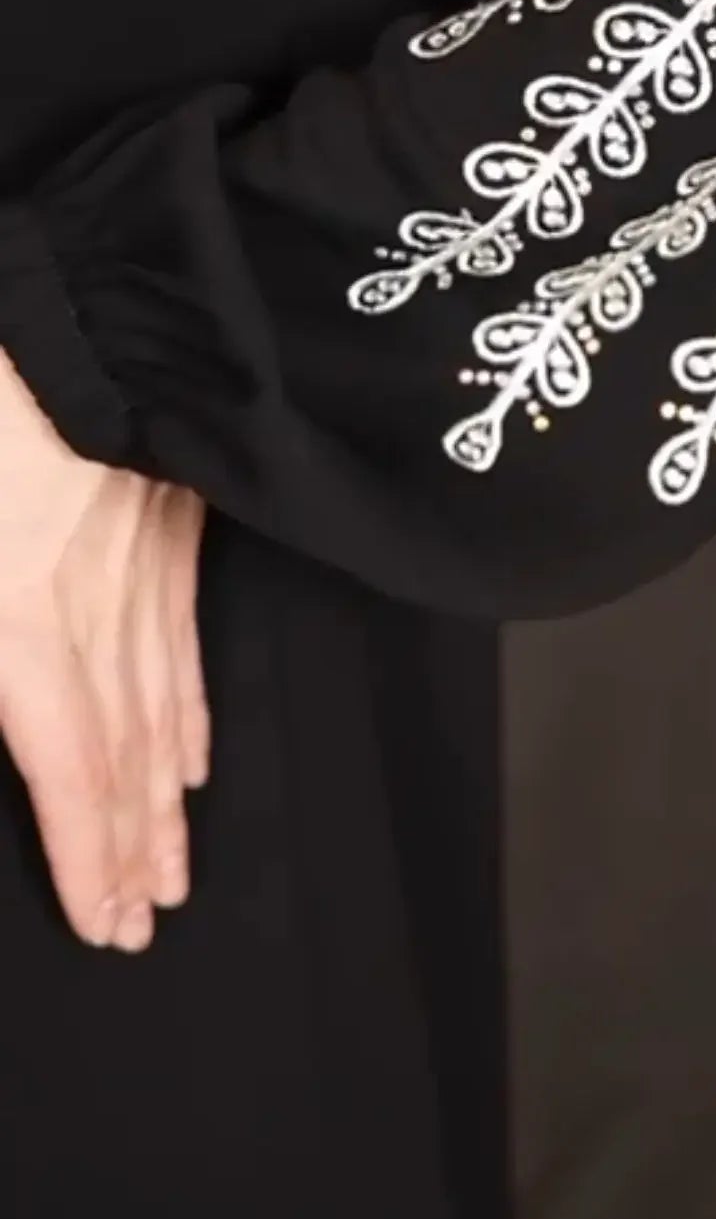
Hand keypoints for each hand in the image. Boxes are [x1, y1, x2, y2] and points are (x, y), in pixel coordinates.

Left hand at [0, 347, 207, 952]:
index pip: (64, 761)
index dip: (85, 850)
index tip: (108, 923)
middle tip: (144, 921)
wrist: (82, 296)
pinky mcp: (170, 523)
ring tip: (171, 869)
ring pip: (160, 705)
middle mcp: (93, 606)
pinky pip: (183, 641)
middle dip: (130, 846)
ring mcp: (142, 565)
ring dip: (162, 799)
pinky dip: (190, 711)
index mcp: (19, 613)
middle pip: (121, 751)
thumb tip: (9, 700)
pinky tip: (194, 758)